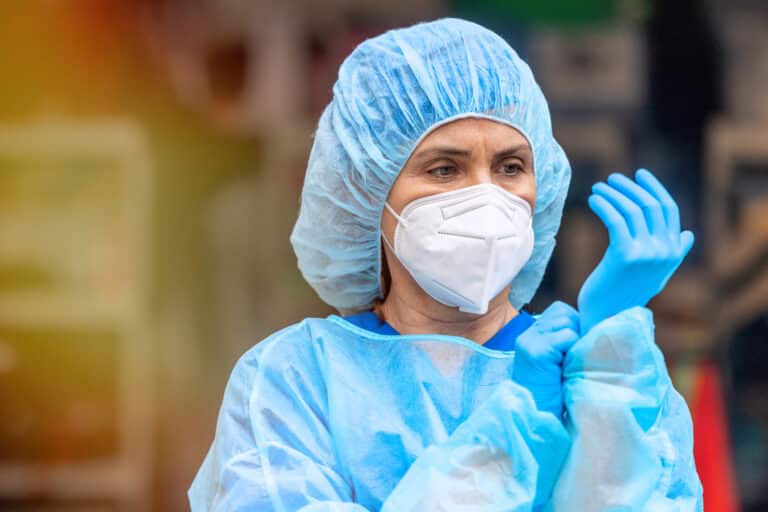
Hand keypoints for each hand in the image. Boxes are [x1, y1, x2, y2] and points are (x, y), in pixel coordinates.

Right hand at [512, 301, 579, 419]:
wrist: (538, 418)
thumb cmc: (554, 395)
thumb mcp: (558, 362)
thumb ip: (565, 342)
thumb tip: (595, 326)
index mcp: (532, 335)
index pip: (560, 311)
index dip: (573, 326)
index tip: (575, 349)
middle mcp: (528, 334)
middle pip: (563, 313)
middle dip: (575, 330)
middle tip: (573, 356)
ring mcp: (530, 341)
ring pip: (566, 321)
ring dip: (575, 339)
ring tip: (569, 361)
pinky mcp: (536, 351)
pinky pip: (566, 336)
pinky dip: (573, 348)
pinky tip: (566, 366)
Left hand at [578, 169, 694, 332]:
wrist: (606, 316)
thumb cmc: (626, 292)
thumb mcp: (657, 273)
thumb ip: (673, 253)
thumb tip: (688, 234)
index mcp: (674, 252)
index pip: (668, 209)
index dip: (654, 188)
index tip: (639, 174)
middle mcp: (664, 251)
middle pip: (650, 206)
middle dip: (630, 188)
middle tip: (611, 179)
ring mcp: (646, 253)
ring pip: (631, 210)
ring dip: (613, 194)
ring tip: (597, 188)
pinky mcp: (625, 255)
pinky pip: (616, 220)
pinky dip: (604, 205)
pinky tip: (593, 199)